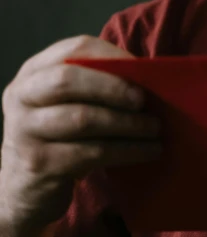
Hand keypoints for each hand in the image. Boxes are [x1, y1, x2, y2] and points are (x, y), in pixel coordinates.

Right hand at [0, 36, 161, 230]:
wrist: (24, 188)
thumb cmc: (59, 136)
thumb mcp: (65, 104)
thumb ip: (94, 85)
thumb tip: (148, 76)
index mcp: (33, 71)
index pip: (73, 49)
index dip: (111, 55)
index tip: (142, 68)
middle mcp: (21, 95)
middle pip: (68, 80)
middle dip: (113, 88)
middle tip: (145, 101)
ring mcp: (25, 130)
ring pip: (82, 119)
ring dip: (127, 123)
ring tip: (154, 128)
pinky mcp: (38, 163)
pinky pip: (89, 153)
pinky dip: (126, 151)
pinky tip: (147, 152)